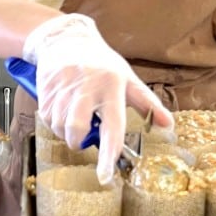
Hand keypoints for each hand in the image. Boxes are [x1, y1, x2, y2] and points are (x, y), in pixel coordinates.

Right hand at [23, 13, 172, 184]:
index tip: (105, 176)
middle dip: (78, 140)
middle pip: (77, 129)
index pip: (112, 125)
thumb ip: (147, 103)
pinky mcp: (46, 86)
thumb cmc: (102, 64)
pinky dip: (54, 120)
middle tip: (84, 132)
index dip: (108, 153)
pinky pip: (47, 118)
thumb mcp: (128, 79)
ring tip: (74, 115)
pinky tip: (62, 107)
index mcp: (112, 85)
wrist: (66, 39)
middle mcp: (87, 85)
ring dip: (65, 130)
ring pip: (59, 126)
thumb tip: (169, 125)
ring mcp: (64, 85)